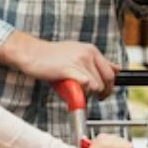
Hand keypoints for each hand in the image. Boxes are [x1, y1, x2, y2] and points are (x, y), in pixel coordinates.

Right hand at [0, 33, 118, 97]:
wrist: (31, 53)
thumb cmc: (52, 57)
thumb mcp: (78, 53)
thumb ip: (96, 61)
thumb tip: (116, 68)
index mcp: (91, 50)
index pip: (112, 71)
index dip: (110, 85)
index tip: (104, 92)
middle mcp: (88, 54)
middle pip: (107, 80)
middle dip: (103, 92)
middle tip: (95, 97)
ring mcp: (79, 61)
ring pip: (97, 85)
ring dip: (89, 94)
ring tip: (78, 92)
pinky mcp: (69, 70)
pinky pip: (86, 85)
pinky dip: (82, 92)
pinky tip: (73, 91)